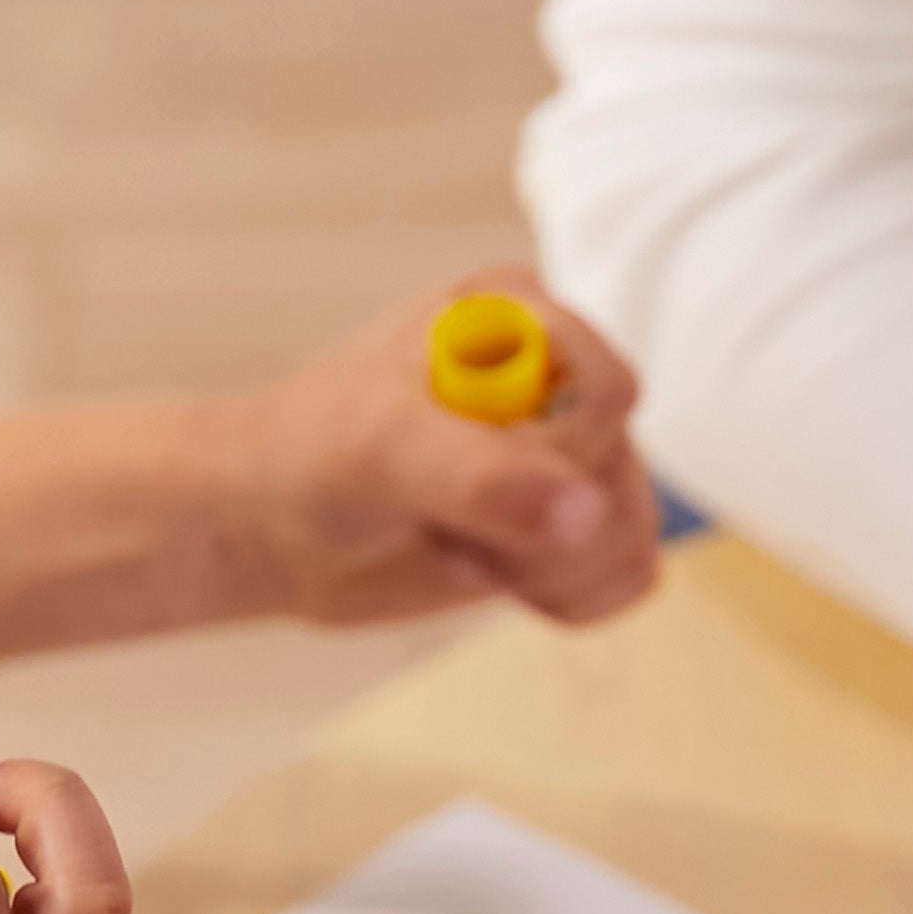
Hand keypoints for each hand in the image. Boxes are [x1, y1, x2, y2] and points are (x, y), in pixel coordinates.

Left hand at [219, 277, 659, 630]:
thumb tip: (585, 512)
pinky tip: (494, 570)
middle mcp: (559, 380)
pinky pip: (634, 577)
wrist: (277, 529)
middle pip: (625, 474)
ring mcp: (573, 455)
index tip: (465, 460)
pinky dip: (567, 597)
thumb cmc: (310, 457)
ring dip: (544, 567)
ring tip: (461, 543)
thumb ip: (481, 475)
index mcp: (517, 316)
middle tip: (448, 517)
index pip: (610, 391)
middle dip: (537, 525)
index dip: (554, 452)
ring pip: (635, 535)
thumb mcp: (383, 449)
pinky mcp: (577, 522)